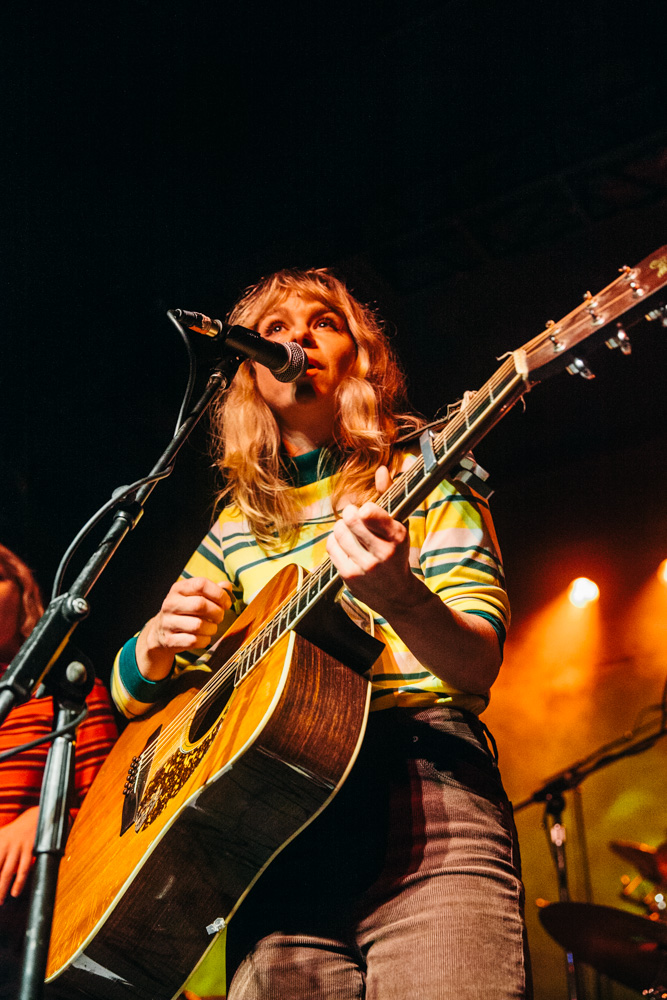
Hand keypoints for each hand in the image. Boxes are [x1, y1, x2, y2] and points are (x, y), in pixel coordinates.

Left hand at [0, 806, 38, 904]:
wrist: (35, 817)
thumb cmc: (15, 831)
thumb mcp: (0, 836)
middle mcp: (4, 845)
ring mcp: (17, 848)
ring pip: (7, 873)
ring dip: (3, 889)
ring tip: (1, 901)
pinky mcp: (29, 849)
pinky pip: (23, 869)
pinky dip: (19, 882)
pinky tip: (15, 892)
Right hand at [137, 577, 233, 680]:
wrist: (161, 632)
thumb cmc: (185, 611)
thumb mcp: (195, 596)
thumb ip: (213, 589)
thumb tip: (227, 586)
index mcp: (178, 589)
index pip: (201, 584)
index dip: (219, 593)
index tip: (226, 603)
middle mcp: (170, 604)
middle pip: (200, 605)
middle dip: (217, 612)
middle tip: (220, 617)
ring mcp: (168, 622)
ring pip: (198, 625)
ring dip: (212, 628)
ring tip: (212, 627)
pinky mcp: (169, 640)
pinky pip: (193, 641)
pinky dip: (204, 640)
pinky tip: (204, 637)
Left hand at [327, 466, 424, 619]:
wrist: (398, 596)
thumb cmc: (397, 553)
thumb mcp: (399, 525)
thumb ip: (389, 495)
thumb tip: (381, 469)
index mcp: (398, 536)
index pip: (368, 511)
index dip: (364, 509)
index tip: (366, 514)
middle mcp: (383, 552)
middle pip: (350, 519)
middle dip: (349, 515)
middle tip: (353, 518)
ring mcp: (366, 566)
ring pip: (338, 532)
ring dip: (341, 528)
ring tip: (349, 533)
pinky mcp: (350, 576)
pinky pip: (331, 547)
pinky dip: (334, 542)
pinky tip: (344, 546)